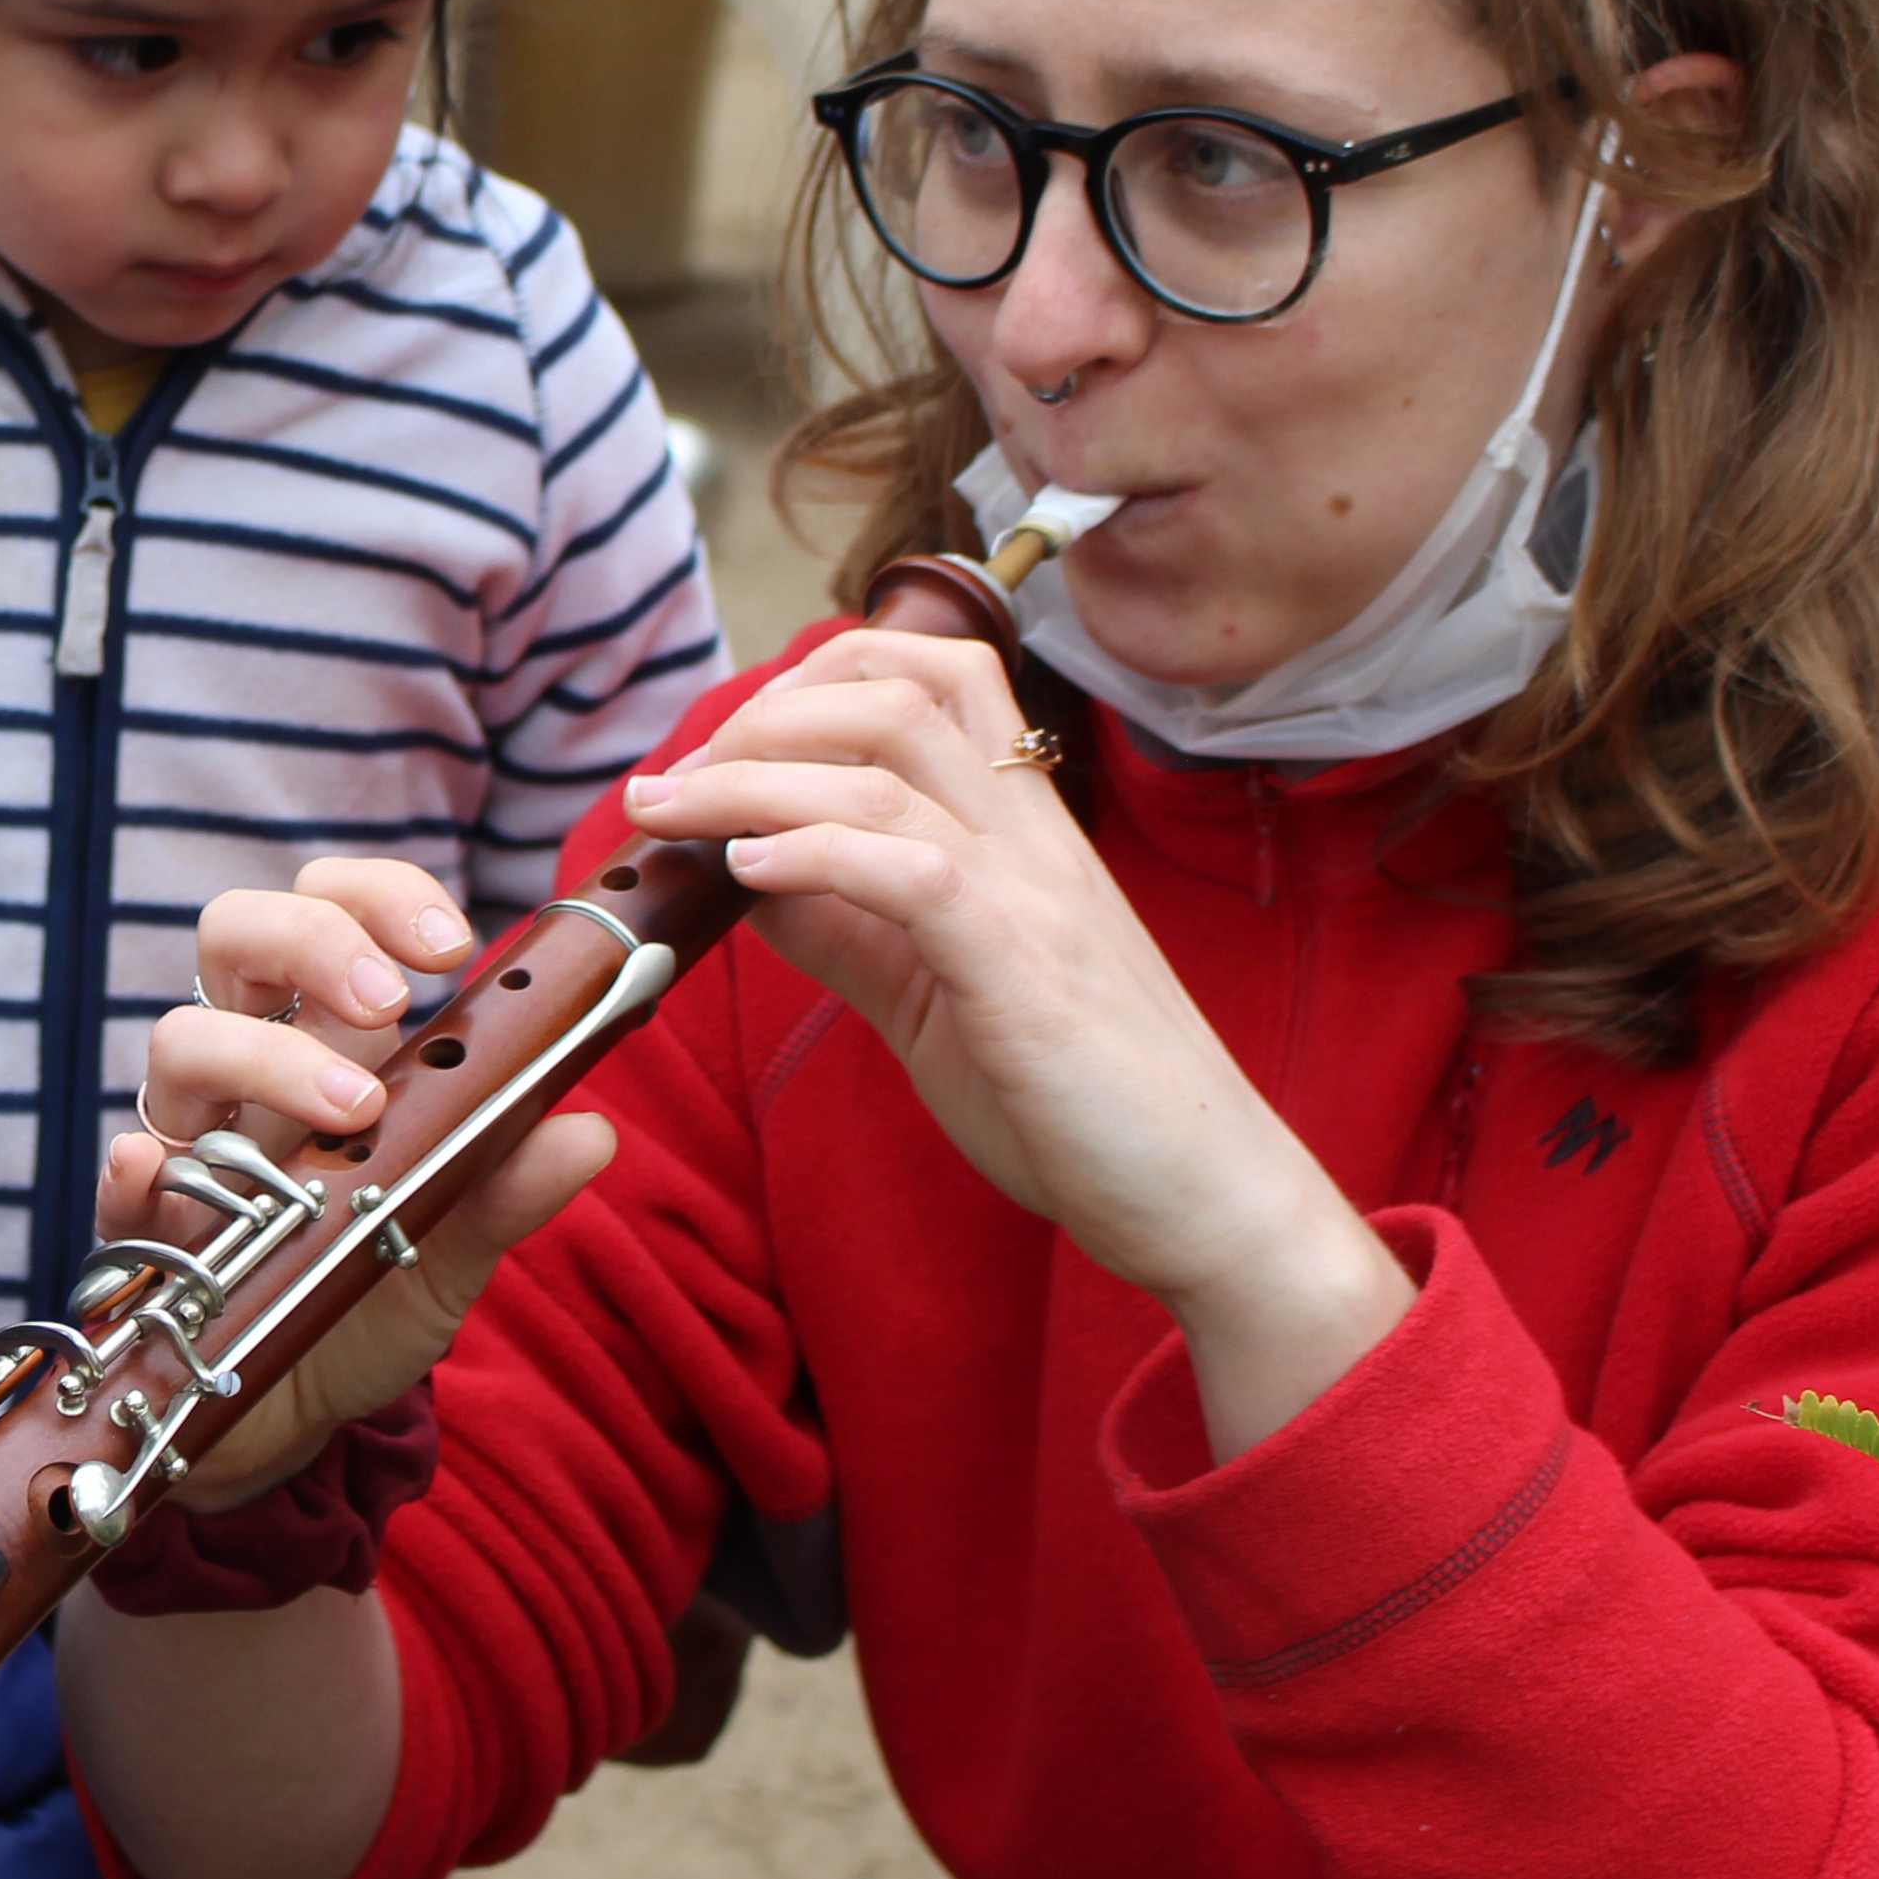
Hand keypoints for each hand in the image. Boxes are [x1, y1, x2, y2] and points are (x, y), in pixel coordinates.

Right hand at [100, 859, 613, 1508]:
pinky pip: (120, 1179)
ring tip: (352, 1110)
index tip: (450, 945)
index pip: (330, 910)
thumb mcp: (454, 1239)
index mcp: (329, 1041)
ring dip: (264, 1057)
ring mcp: (191, 1142)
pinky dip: (137, 1168)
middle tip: (391, 1003)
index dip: (378, 897)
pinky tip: (162, 1177)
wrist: (293, 1410)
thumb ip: (510, 1184)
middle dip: (311, 940)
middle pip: (236, 933)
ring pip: (180, 1043)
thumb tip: (593, 1133)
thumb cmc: (368, 1292)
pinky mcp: (143, 1229)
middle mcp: (251, 1070)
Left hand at [618, 629, 1405, 1452]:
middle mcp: (1036, 842)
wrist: (1210, 1201)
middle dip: (766, 711)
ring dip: (751, 774)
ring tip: (668, 810)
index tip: (724, 743)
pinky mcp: (1027, 977)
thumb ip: (850, 929)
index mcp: (1026, 835)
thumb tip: (747, 872)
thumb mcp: (937, 995)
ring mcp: (1037, 901)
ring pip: (886, 769)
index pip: (937, 676)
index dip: (818, 678)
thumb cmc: (1081, 1105)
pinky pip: (913, 872)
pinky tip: (746, 869)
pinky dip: (816, 852)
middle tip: (675, 782)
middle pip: (898, 694)